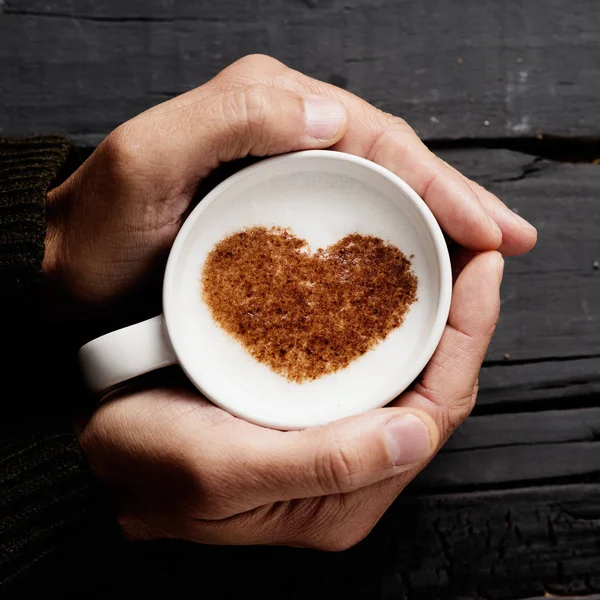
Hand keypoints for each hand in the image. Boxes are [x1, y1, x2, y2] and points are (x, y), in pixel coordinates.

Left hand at [45, 54, 534, 309]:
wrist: (70, 276)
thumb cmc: (100, 229)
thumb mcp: (148, 161)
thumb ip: (230, 118)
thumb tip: (333, 118)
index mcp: (267, 107)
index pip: (377, 139)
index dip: (440, 183)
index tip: (489, 230)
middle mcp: (284, 134)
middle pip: (392, 165)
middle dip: (457, 202)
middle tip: (509, 243)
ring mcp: (286, 178)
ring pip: (380, 197)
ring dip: (437, 226)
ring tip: (485, 258)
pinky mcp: (281, 219)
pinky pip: (351, 227)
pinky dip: (392, 248)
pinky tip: (418, 272)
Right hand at [79, 251, 500, 547]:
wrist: (99, 445)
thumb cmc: (148, 461)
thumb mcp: (221, 471)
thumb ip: (320, 463)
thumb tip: (414, 433)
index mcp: (344, 494)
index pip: (436, 407)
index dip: (467, 335)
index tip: (482, 267)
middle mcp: (351, 465)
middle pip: (432, 384)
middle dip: (460, 316)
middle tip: (470, 249)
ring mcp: (334, 434)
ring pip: (405, 368)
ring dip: (428, 312)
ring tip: (440, 256)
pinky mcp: (312, 407)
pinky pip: (369, 359)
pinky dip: (384, 317)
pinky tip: (383, 281)